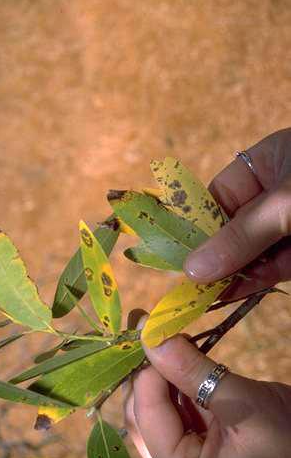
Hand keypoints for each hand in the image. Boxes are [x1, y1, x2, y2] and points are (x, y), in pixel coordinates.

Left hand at [124, 333, 290, 457]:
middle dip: (146, 366)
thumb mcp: (240, 403)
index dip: (145, 366)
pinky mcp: (194, 433)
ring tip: (169, 335)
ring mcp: (183, 448)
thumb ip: (192, 372)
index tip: (149, 325)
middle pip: (142, 408)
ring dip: (160, 367)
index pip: (145, 411)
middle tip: (153, 325)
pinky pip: (173, 401)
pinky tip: (183, 352)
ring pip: (155, 401)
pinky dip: (175, 374)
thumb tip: (150, 333)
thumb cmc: (287, 440)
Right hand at [184, 128, 290, 299]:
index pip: (219, 195)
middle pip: (234, 226)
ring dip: (233, 273)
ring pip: (254, 249)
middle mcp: (275, 191)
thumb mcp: (285, 205)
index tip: (177, 253)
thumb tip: (192, 268)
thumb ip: (241, 236)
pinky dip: (256, 280)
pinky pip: (275, 265)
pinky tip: (231, 294)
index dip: (197, 224)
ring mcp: (289, 221)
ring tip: (205, 295)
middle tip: (189, 282)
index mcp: (267, 162)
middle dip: (215, 254)